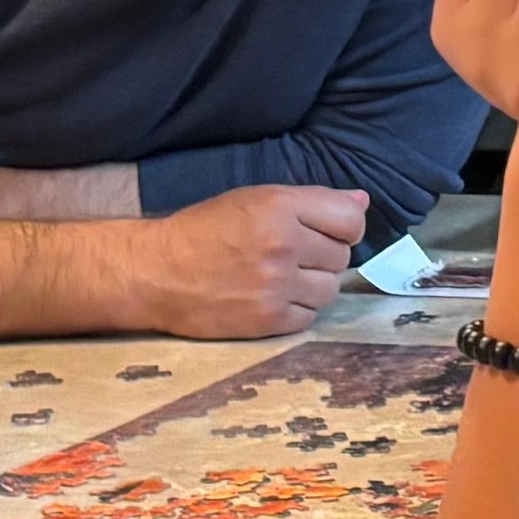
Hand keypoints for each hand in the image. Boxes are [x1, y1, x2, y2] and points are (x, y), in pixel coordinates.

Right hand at [133, 184, 368, 336]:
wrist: (156, 273)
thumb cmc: (204, 231)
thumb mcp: (254, 199)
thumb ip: (312, 201)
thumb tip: (362, 201)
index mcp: (280, 207)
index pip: (351, 219)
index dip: (344, 227)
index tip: (327, 232)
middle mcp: (283, 244)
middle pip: (341, 256)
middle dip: (322, 257)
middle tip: (291, 256)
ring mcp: (277, 285)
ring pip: (329, 289)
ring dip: (312, 285)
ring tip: (280, 278)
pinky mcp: (268, 320)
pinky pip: (308, 317)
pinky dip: (295, 310)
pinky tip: (270, 298)